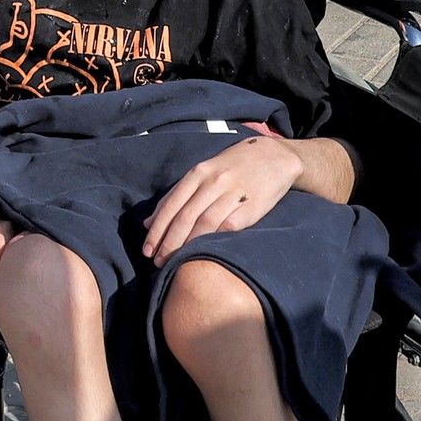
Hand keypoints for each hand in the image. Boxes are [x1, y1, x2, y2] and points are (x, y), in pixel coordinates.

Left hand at [142, 129, 301, 265]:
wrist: (273, 156)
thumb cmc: (232, 167)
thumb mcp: (202, 172)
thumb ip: (176, 195)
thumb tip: (148, 222)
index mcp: (197, 173)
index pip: (170, 205)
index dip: (157, 230)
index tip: (146, 250)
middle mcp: (213, 182)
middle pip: (184, 217)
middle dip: (168, 242)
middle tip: (157, 262)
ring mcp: (232, 194)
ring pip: (203, 224)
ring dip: (186, 246)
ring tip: (175, 263)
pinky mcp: (250, 208)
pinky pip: (228, 227)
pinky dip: (212, 241)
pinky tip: (202, 255)